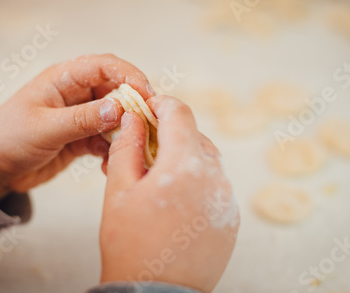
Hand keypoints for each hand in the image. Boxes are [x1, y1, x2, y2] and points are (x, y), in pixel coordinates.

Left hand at [0, 54, 154, 201]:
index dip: (130, 76)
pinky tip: (109, 165)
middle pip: (117, 90)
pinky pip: (107, 139)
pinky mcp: (82, 137)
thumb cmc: (8, 139)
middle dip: (134, 106)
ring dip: (125, 132)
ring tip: (130, 149)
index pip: (105, 66)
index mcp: (64, 79)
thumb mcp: (45, 129)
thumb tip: (121, 108)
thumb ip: (83, 119)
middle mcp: (76, 93)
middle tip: (149, 126)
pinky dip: (113, 150)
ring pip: (116, 116)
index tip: (148, 96)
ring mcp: (81, 116)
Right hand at [99, 96, 239, 292]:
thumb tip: (133, 117)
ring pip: (206, 159)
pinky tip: (175, 199)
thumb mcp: (118, 189)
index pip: (180, 113)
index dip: (160, 104)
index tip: (145, 109)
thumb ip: (126, 146)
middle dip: (169, 134)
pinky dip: (196, 181)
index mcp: (185, 166)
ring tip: (157, 178)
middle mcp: (214, 178)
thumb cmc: (130, 244)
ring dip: (183, 157)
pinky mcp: (230, 217)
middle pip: (195, 135)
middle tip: (144, 148)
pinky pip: (215, 185)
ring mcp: (227, 199)